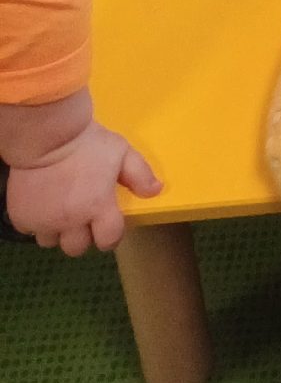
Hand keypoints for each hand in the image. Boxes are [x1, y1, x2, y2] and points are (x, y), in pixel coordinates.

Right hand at [6, 122, 159, 254]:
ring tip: (60, 209)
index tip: (108, 224)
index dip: (111, 234)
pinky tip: (42, 204)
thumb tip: (156, 191)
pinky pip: (30, 230)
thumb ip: (140, 174)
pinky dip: (35, 222)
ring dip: (57, 230)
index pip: (109, 240)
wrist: (47, 134)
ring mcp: (43, 221)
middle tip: (82, 216)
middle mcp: (70, 221)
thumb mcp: (121, 152)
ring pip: (51, 242)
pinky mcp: (21, 217)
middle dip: (83, 236)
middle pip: (77, 248)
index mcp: (97, 207)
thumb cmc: (88, 141)